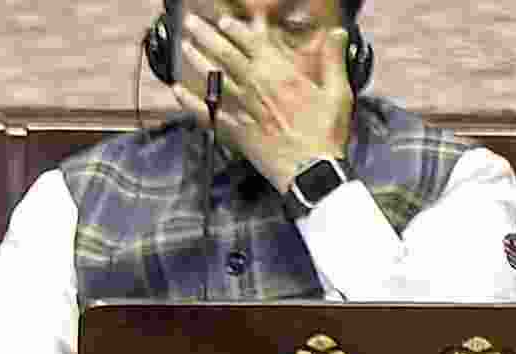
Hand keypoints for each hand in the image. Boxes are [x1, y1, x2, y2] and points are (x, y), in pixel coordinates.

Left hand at [173, 12, 352, 193]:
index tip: (225, 21)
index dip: (236, 28)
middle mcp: (255, 86)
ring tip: (185, 46)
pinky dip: (190, 101)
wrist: (311, 171)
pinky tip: (177, 91)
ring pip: (213, 77)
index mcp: (279, 73)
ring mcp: (242, 108)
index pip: (252, 42)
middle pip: (225, 53)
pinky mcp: (235, 129)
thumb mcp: (338, 94)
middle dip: (206, 35)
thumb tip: (337, 34)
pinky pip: (207, 112)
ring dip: (196, 59)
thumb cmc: (326, 134)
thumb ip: (334, 61)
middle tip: (191, 23)